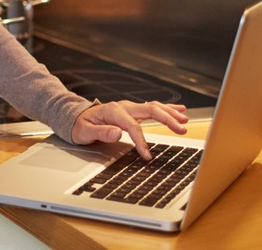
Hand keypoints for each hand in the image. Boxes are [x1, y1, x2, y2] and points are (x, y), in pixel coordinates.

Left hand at [71, 101, 188, 160]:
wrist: (76, 117)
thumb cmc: (80, 126)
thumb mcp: (85, 132)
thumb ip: (101, 133)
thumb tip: (117, 133)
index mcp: (113, 111)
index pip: (133, 126)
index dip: (142, 141)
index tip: (148, 155)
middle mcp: (123, 106)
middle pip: (150, 110)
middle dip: (167, 119)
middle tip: (181, 129)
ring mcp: (129, 107)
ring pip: (154, 107)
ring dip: (170, 113)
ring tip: (184, 121)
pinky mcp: (133, 110)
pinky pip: (152, 107)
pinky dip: (167, 109)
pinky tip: (180, 111)